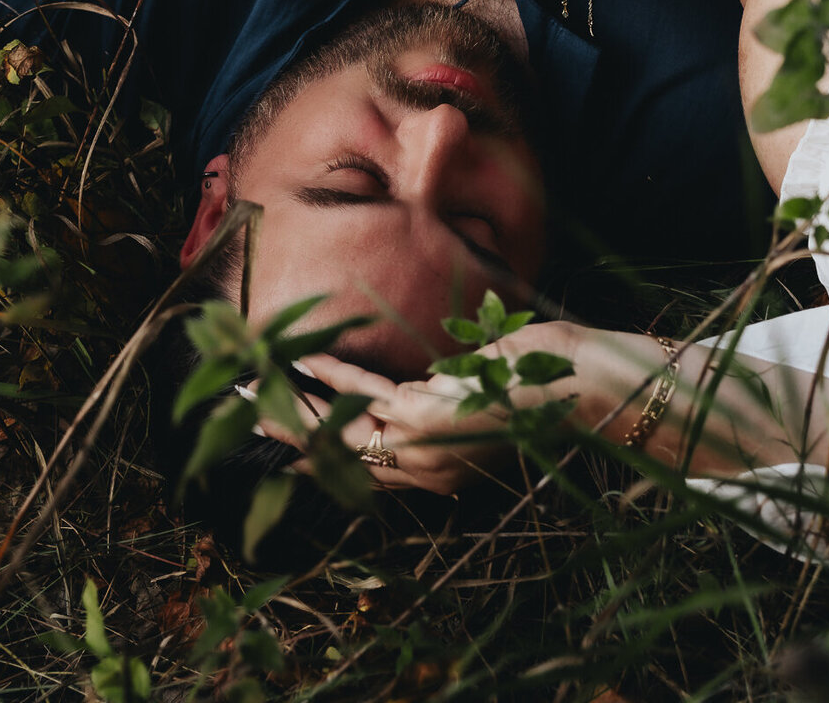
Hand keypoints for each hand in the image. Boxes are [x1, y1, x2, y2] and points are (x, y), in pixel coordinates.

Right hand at [273, 324, 670, 494]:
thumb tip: (429, 386)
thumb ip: (448, 400)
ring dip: (294, 405)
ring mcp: (424, 447)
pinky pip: (365, 397)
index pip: (363, 469)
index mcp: (438, 470)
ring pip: (340, 430)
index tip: (281, 446)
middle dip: (289, 431)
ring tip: (257, 383)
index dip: (319, 456)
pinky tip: (308, 358)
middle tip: (247, 409)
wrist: (581, 386)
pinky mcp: (427, 418)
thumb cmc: (541, 382)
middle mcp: (426, 468)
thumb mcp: (483, 395)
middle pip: (339, 455)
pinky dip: (332, 376)